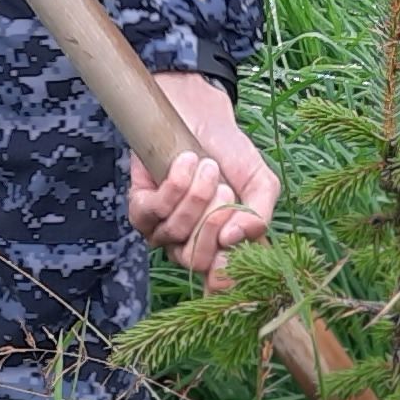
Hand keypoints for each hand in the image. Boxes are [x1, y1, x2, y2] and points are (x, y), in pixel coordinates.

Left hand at [130, 70, 280, 288]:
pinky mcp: (139, 206)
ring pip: (176, 232)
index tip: (232, 257)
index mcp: (221, 246)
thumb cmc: (231, 153)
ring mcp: (162, 228)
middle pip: (197, 259)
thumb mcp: (260, 183)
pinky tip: (186, 163)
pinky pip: (153, 211)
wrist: (203, 115)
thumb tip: (236, 239)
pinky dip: (174, 185)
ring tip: (207, 166)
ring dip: (197, 195)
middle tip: (224, 188)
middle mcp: (189, 242)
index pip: (217, 284)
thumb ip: (260, 215)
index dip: (223, 281)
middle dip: (214, 221)